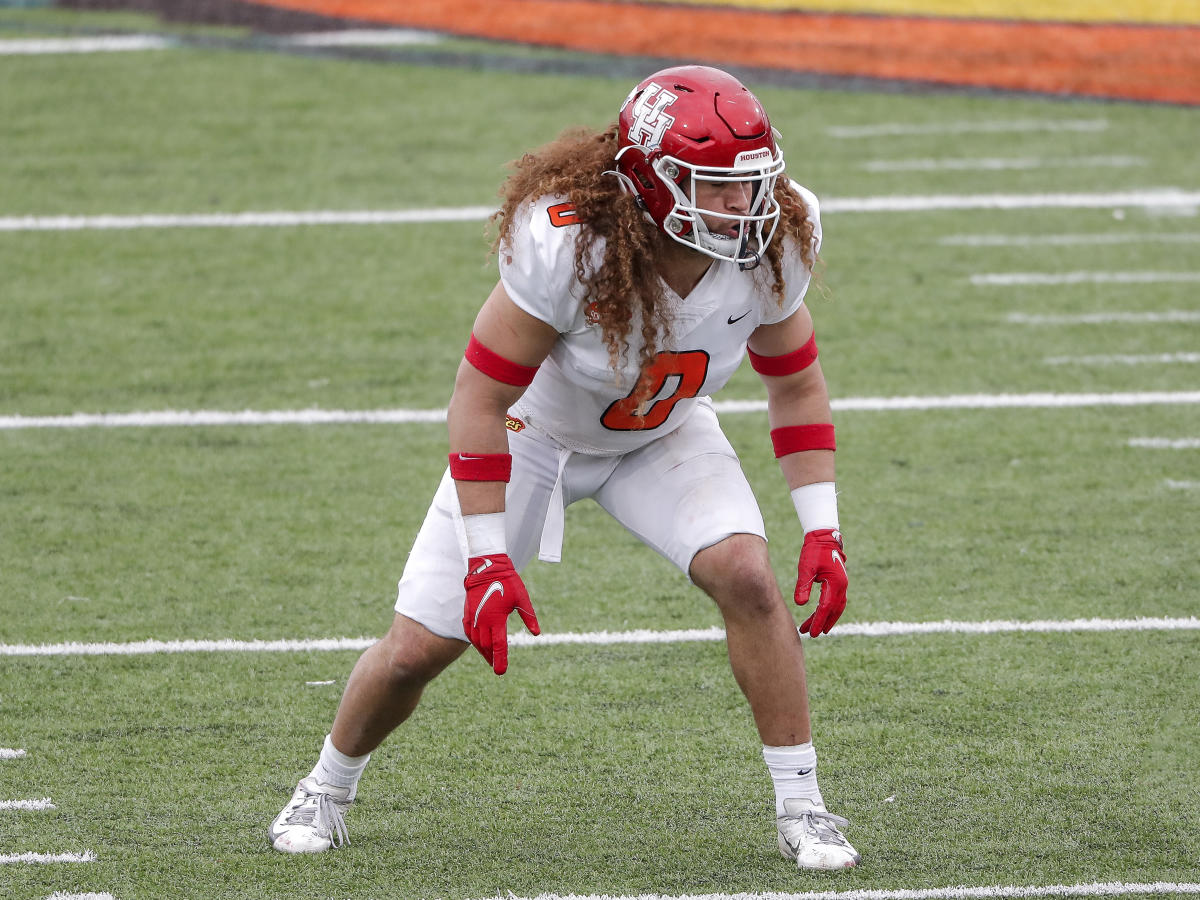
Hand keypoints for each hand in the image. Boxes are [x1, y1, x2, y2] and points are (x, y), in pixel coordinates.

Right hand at [462, 554, 539, 674]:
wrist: (487, 567)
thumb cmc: (507, 581)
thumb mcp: (522, 599)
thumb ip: (529, 618)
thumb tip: (536, 634)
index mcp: (497, 618)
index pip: (499, 645)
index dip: (500, 659)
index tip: (501, 672)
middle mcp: (483, 620)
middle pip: (487, 646)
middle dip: (492, 658)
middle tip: (497, 667)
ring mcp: (474, 616)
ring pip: (476, 641)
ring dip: (483, 651)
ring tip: (489, 658)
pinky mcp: (468, 612)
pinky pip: (469, 631)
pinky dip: (474, 641)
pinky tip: (479, 644)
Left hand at [794, 528, 847, 635]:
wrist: (824, 538)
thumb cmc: (814, 551)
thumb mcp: (806, 568)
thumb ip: (803, 585)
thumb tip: (800, 604)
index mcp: (835, 583)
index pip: (826, 608)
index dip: (818, 621)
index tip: (811, 633)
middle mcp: (842, 586)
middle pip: (833, 611)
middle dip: (822, 623)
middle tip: (811, 634)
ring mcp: (842, 585)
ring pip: (835, 608)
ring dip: (825, 619)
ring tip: (813, 629)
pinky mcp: (838, 583)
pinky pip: (835, 602)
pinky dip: (828, 611)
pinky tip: (819, 614)